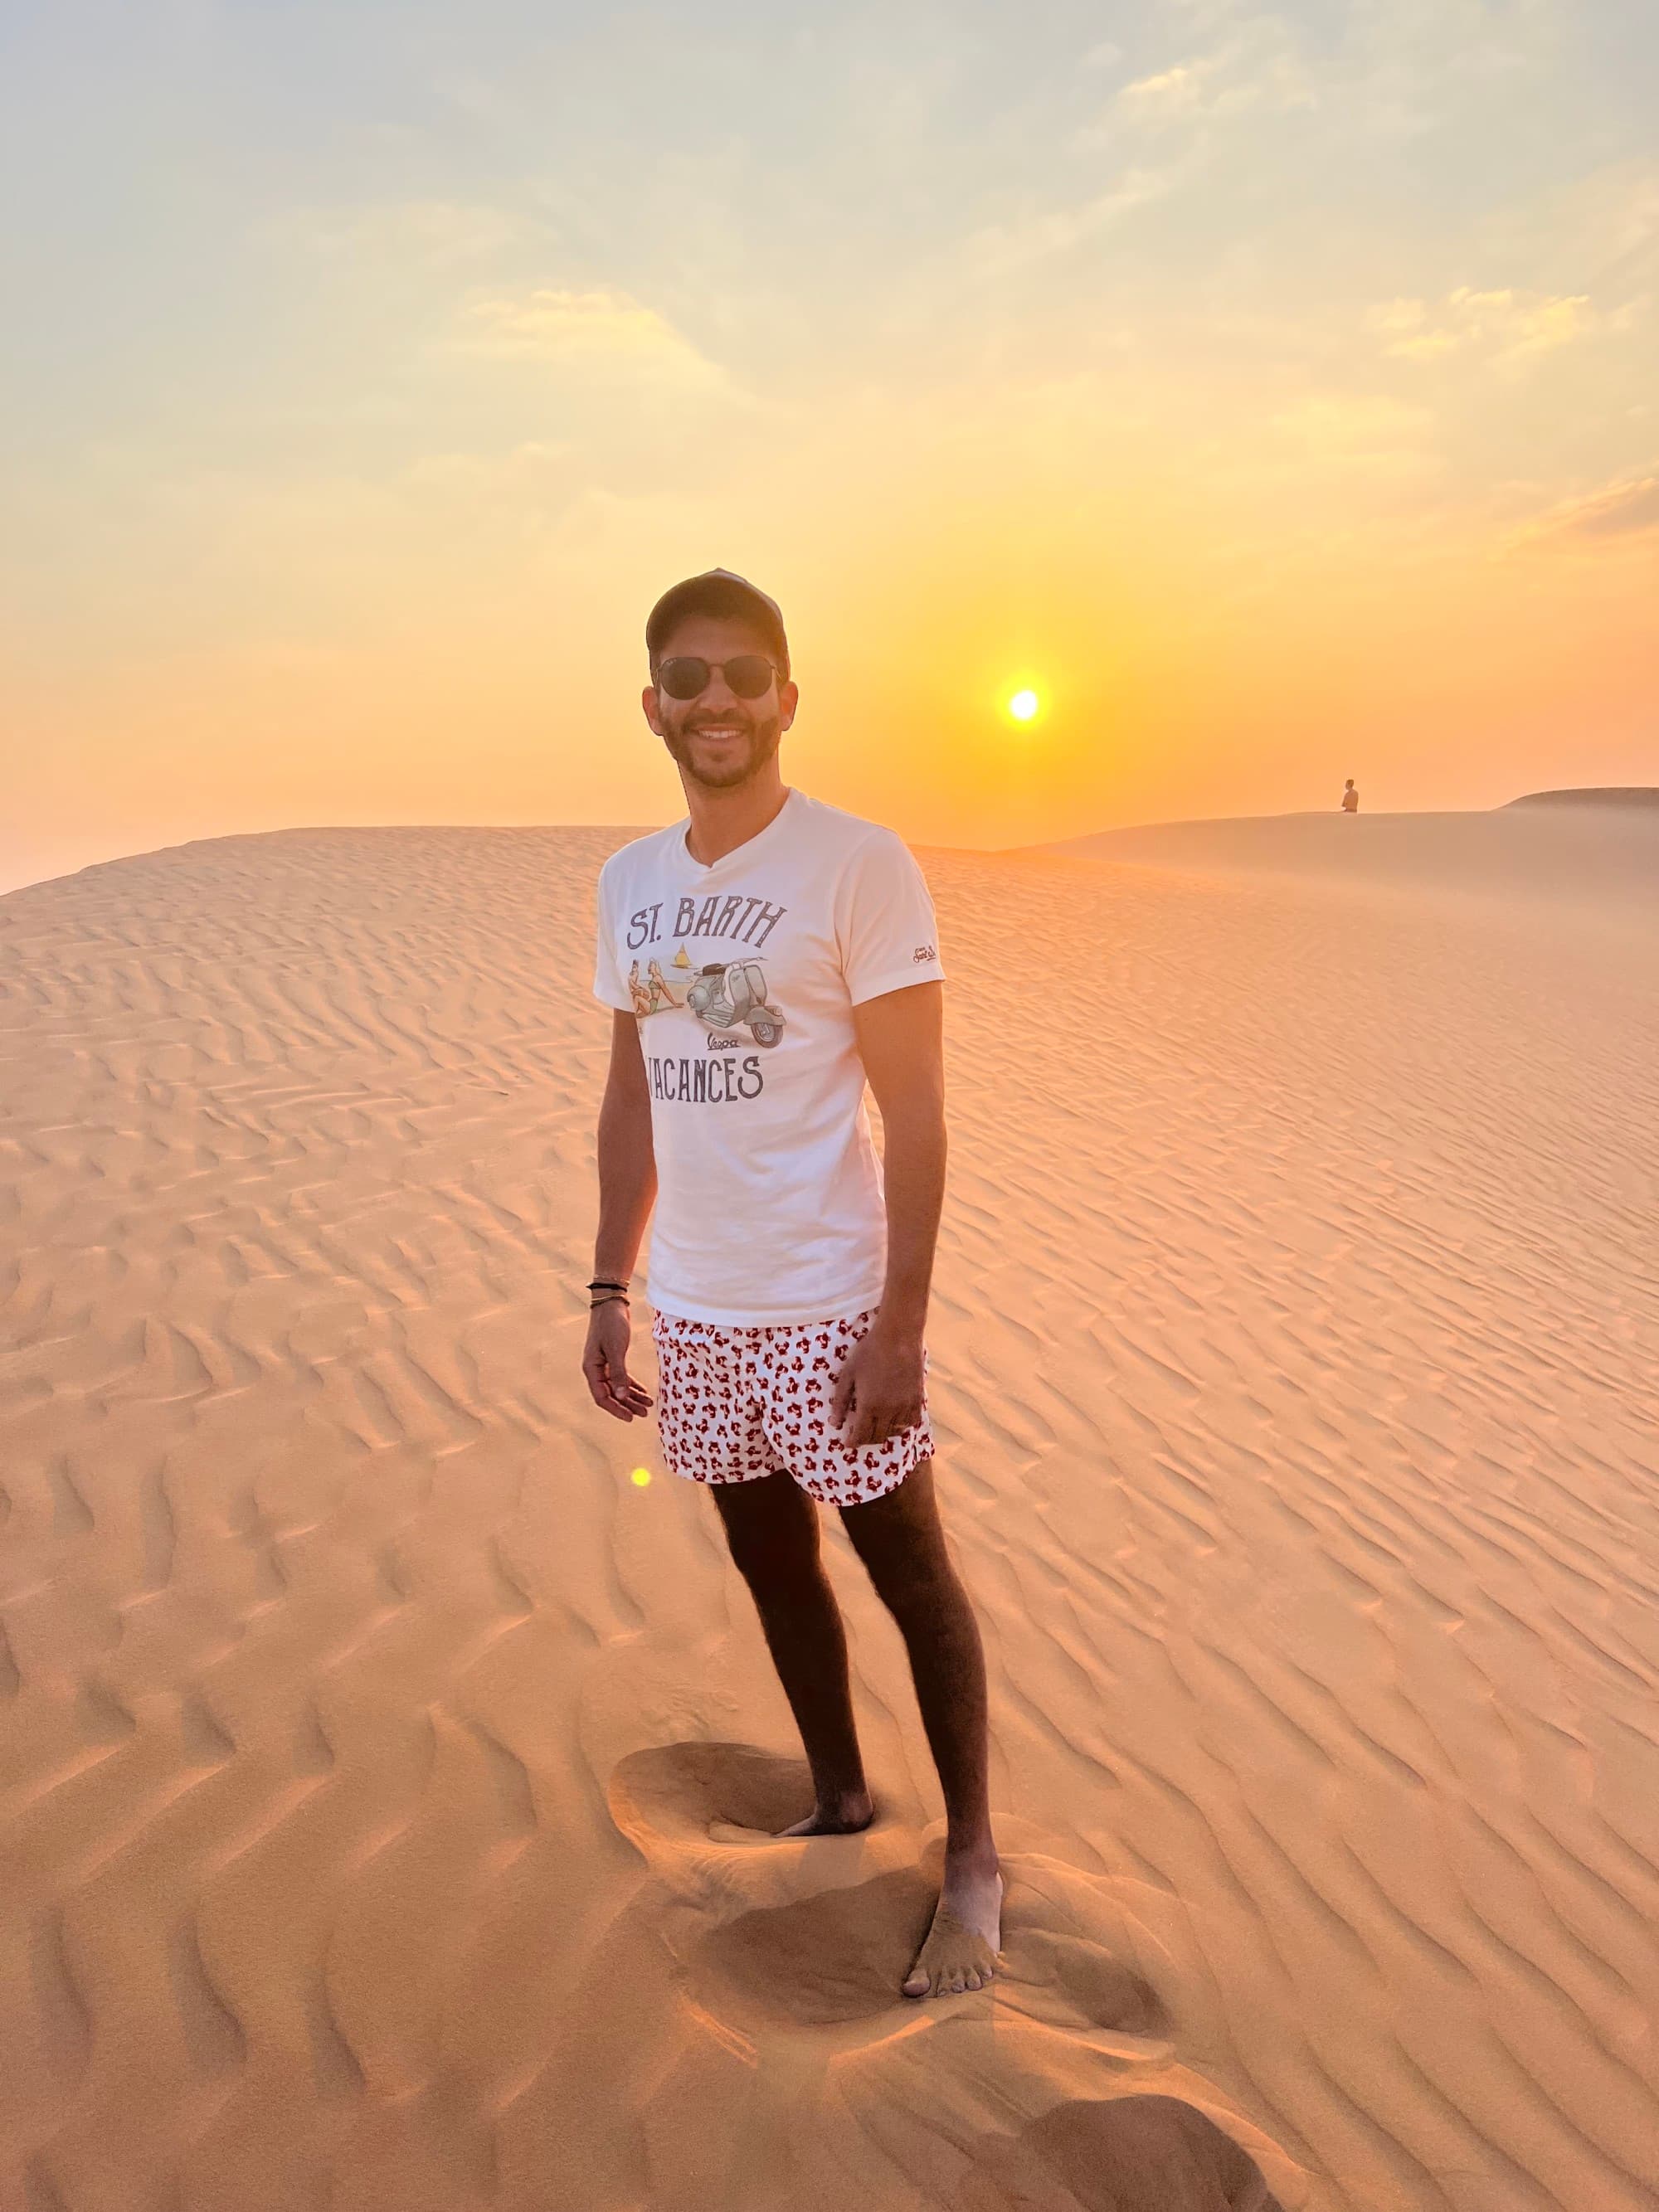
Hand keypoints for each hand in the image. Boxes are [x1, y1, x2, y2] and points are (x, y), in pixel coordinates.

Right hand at [582, 1301, 652, 1421]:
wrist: (611, 1303)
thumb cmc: (611, 1324)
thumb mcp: (616, 1349)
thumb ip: (618, 1373)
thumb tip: (621, 1396)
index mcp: (591, 1369)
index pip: (602, 1397)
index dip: (616, 1409)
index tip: (631, 1418)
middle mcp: (595, 1369)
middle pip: (611, 1394)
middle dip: (627, 1405)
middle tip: (644, 1414)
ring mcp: (603, 1364)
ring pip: (618, 1387)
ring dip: (632, 1397)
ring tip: (648, 1406)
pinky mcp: (613, 1358)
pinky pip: (622, 1377)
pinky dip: (632, 1385)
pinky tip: (643, 1392)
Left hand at [830, 1322, 924, 1448]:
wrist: (898, 1336)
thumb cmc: (869, 1352)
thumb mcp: (848, 1374)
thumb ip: (840, 1401)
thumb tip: (834, 1423)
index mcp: (868, 1405)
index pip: (860, 1435)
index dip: (853, 1442)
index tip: (848, 1443)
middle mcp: (888, 1411)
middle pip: (877, 1437)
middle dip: (866, 1440)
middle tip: (860, 1435)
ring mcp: (904, 1406)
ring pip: (894, 1432)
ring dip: (883, 1433)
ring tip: (876, 1427)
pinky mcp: (917, 1399)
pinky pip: (910, 1422)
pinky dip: (901, 1426)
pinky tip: (895, 1420)